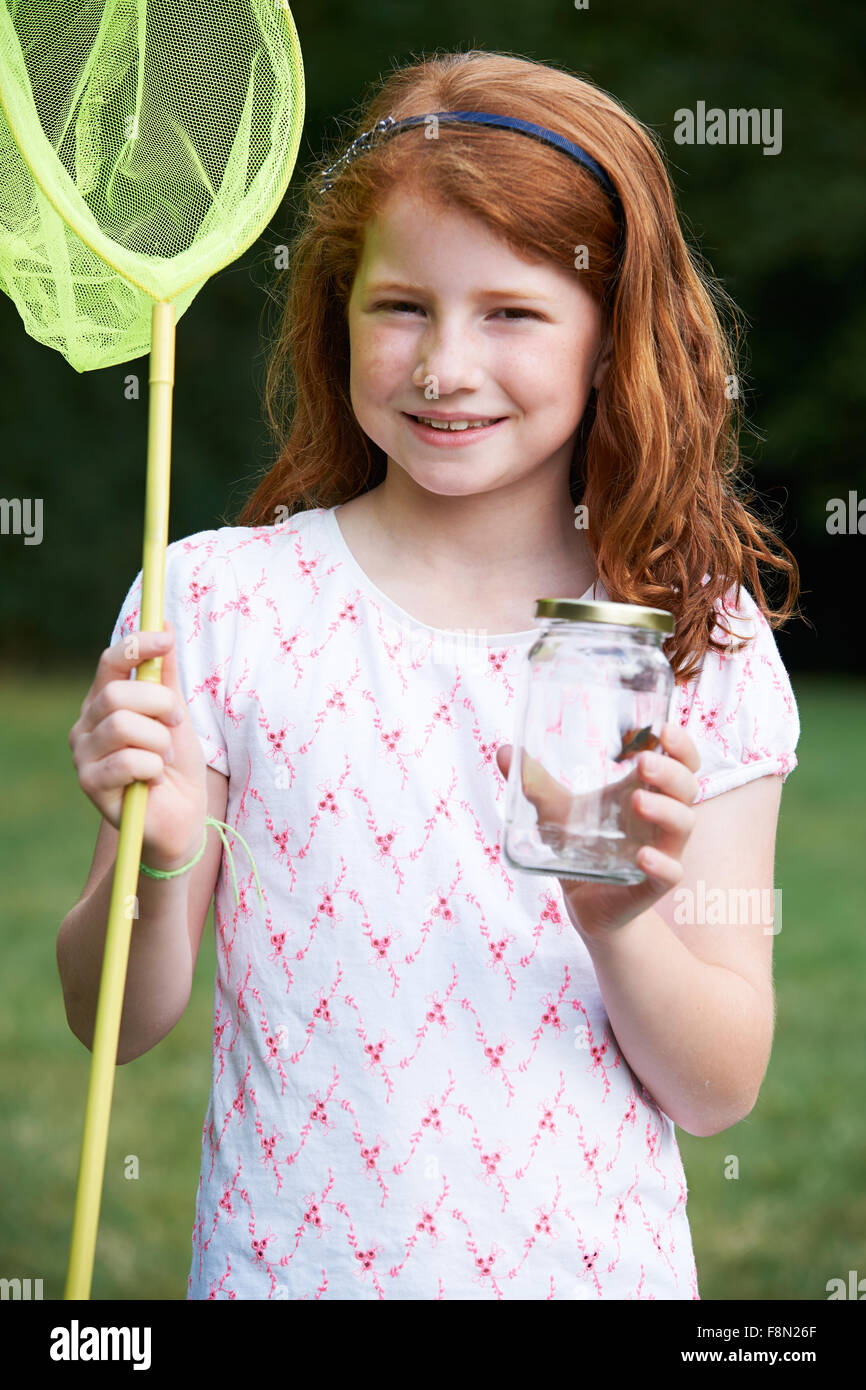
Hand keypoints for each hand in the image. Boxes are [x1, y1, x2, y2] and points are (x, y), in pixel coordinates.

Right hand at [69, 620, 207, 870]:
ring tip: (166, 758)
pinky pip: (127, 761)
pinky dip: (153, 767)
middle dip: (159, 706)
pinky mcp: (89, 784)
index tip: (166, 639)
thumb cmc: (176, 766)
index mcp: (104, 703)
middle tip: (176, 724)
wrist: (181, 817)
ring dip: (159, 741)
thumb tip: (164, 625)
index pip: (110, 662)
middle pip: (117, 695)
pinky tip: (155, 778)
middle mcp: (86, 725)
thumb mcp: (176, 715)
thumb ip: (166, 676)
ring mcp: (83, 755)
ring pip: (122, 726)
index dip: (137, 646)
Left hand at [496, 722, 699, 939]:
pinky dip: (661, 863)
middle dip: (671, 771)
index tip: (664, 728)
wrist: (583, 902)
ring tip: (637, 799)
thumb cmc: (582, 846)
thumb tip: (502, 751)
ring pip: (683, 824)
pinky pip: (671, 872)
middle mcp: (661, 818)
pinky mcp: (654, 883)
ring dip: (666, 809)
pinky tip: (643, 855)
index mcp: (646, 791)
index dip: (681, 744)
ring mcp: (662, 850)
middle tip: (643, 763)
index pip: (681, 761)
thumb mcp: (556, 811)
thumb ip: (534, 782)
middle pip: (687, 786)